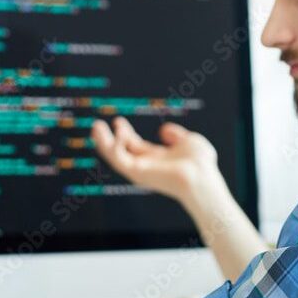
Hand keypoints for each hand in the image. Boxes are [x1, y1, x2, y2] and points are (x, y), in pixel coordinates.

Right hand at [91, 116, 226, 208]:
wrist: (202, 176)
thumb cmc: (201, 164)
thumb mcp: (188, 141)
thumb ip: (175, 136)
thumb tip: (163, 130)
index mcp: (156, 159)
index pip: (133, 146)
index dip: (124, 133)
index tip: (117, 121)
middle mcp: (146, 166)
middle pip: (120, 152)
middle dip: (107, 139)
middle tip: (97, 124)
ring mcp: (140, 170)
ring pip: (114, 157)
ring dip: (103, 142)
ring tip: (96, 127)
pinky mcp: (137, 173)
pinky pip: (119, 160)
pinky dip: (115, 146)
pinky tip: (118, 132)